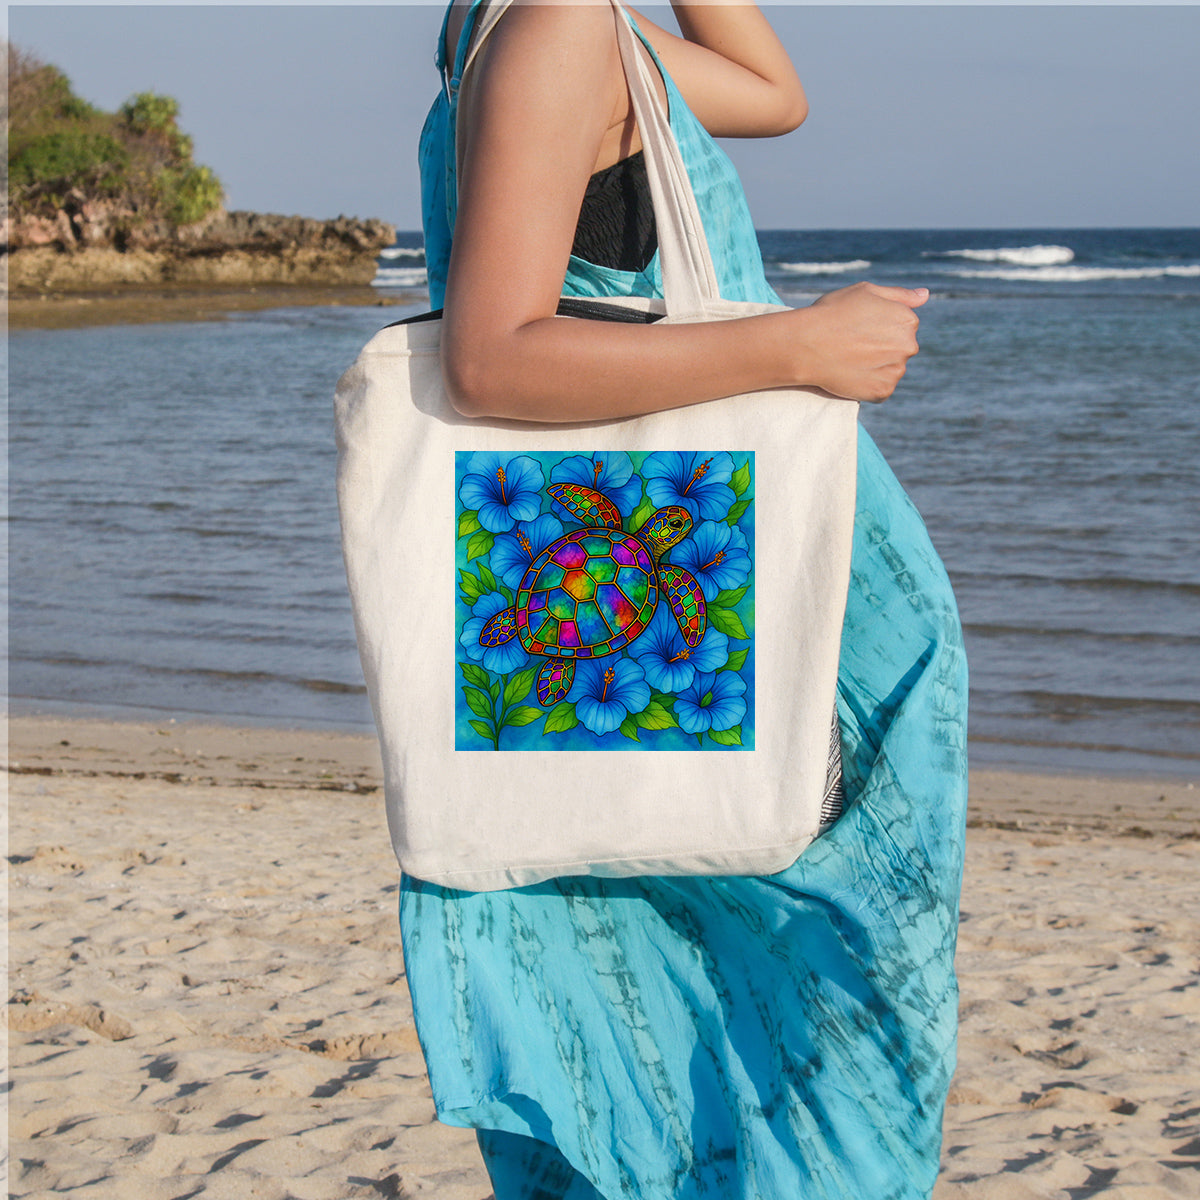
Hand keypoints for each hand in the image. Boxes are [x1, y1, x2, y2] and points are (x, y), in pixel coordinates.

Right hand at [798, 282, 928, 402]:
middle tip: (853, 345)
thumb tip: (926, 295)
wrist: (806, 344)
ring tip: (850, 359)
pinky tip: (851, 373)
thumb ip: (900, 295)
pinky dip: (868, 384)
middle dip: (882, 348)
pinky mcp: (883, 391)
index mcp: (908, 320)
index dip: (879, 327)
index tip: (859, 328)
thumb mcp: (866, 291)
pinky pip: (881, 389)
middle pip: (899, 349)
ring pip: (891, 369)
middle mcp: (908, 345)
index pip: (903, 326)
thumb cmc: (832, 313)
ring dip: (876, 367)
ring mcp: (896, 371)